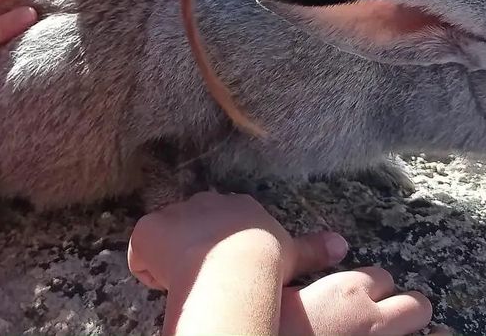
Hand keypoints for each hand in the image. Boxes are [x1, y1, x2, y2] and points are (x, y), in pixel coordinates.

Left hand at [127, 191, 343, 291]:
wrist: (234, 265)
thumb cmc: (266, 261)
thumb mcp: (293, 252)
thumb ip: (313, 247)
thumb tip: (343, 243)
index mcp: (238, 206)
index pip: (223, 223)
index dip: (223, 247)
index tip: (227, 267)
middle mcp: (204, 201)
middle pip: (192, 226)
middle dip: (194, 248)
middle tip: (207, 276)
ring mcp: (174, 214)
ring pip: (166, 240)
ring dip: (171, 259)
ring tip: (187, 282)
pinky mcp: (147, 231)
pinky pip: (143, 255)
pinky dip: (150, 270)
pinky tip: (167, 284)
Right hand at [280, 268, 445, 335]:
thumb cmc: (269, 321)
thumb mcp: (278, 286)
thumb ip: (306, 259)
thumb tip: (336, 243)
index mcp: (347, 292)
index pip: (381, 277)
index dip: (372, 289)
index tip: (363, 299)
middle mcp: (375, 320)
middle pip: (417, 304)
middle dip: (406, 309)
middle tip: (390, 319)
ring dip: (426, 333)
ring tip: (433, 334)